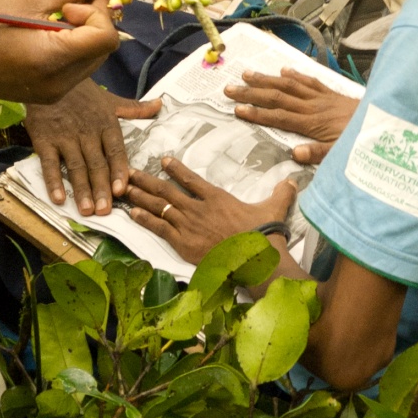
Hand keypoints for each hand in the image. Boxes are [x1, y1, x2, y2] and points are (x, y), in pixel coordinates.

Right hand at [0, 0, 118, 105]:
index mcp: (53, 59)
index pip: (104, 37)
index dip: (97, 12)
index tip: (70, 2)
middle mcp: (60, 83)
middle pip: (103, 49)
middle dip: (95, 19)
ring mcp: (55, 93)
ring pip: (92, 59)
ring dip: (85, 33)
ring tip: (58, 15)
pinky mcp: (49, 95)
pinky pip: (76, 69)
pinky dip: (73, 48)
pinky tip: (50, 34)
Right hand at [25, 83, 160, 216]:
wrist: (49, 78)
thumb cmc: (82, 93)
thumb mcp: (110, 100)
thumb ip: (135, 108)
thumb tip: (160, 105)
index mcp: (105, 124)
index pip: (115, 151)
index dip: (119, 171)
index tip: (123, 190)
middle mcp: (87, 133)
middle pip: (96, 164)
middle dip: (101, 188)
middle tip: (105, 211)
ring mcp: (65, 137)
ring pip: (75, 166)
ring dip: (81, 190)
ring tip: (87, 210)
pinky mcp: (44, 140)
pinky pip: (49, 163)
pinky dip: (53, 181)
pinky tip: (59, 198)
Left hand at [124, 153, 297, 264]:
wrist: (256, 258)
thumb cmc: (264, 234)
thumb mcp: (275, 208)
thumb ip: (281, 192)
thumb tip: (292, 180)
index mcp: (216, 198)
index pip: (191, 178)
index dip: (176, 169)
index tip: (163, 160)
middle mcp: (198, 208)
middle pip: (167, 190)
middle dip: (146, 180)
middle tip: (129, 172)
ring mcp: (189, 225)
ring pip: (159, 207)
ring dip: (140, 197)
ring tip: (124, 188)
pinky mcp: (184, 243)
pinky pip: (160, 229)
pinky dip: (145, 220)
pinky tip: (133, 213)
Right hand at [225, 68, 356, 164]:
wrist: (387, 122)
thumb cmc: (362, 142)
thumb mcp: (342, 154)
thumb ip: (319, 153)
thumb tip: (293, 153)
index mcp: (313, 123)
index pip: (279, 117)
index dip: (257, 114)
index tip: (237, 109)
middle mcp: (314, 107)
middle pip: (278, 97)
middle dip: (252, 93)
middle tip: (229, 88)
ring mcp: (322, 98)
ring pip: (290, 86)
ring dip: (267, 79)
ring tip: (247, 74)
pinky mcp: (333, 94)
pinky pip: (311, 81)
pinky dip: (296, 76)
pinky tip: (284, 70)